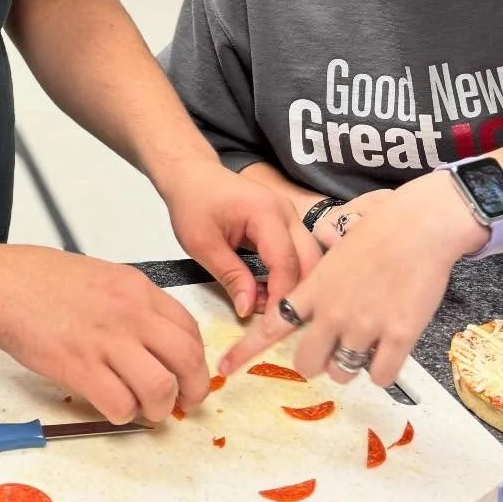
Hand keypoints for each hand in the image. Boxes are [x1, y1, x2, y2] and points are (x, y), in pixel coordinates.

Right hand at [0, 245, 212, 425]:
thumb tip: (152, 340)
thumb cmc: (39, 279)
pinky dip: (122, 415)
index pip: (189, 329)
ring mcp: (105, 340)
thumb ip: (130, 304)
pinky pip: (120, 404)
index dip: (196, 360)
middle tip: (181, 403)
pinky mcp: (79, 366)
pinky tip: (112, 408)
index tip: (188, 375)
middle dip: (193, 391)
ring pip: (160, 388)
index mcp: (136, 289)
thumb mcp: (100, 275)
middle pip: (187, 360)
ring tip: (143, 410)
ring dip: (158, 409)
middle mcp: (129, 313)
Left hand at [159, 157, 320, 320]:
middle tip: (278, 323)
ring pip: (310, 258)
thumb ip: (230, 276)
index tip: (270, 325)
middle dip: (298, 294)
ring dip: (296, 286)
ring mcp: (291, 216)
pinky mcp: (287, 223)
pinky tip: (272, 293)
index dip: (280, 296)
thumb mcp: (202, 244)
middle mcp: (287, 212)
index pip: (285, 262)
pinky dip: (291, 276)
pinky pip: (299, 253)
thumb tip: (248, 311)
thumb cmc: (192, 204)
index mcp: (266, 213)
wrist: (192, 175)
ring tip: (272, 310)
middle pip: (310, 260)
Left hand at [217, 171, 479, 387]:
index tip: (225, 368)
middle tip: (329, 348)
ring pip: (342, 373)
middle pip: (306, 363)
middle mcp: (332, 311)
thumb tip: (318, 242)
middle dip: (314, 361)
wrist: (423, 223)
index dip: (246, 350)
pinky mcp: (399, 335)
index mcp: (313, 287)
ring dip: (349, 365)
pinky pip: (380, 375)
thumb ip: (321, 248)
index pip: (270, 324)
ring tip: (363, 344)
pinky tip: (386, 352)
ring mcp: (365, 325)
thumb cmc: (383, 221)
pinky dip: (380, 370)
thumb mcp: (339, 230)